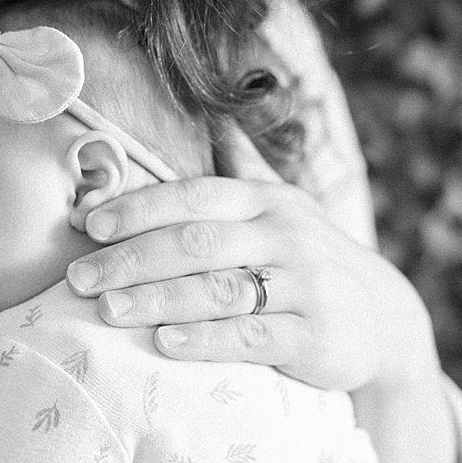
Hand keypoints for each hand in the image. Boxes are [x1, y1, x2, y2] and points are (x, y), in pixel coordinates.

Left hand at [65, 128, 436, 392]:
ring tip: (106, 312)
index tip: (86, 225)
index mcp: (268, 201)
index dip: (138, 209)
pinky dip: (205, 341)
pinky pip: (251, 336)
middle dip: (131, 259)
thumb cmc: (311, 259)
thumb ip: (245, 168)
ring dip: (156, 299)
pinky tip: (163, 344)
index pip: (195, 196)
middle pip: (197, 243)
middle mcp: (287, 236)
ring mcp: (304, 286)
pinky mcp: (313, 335)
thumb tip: (217, 117)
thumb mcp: (286, 207)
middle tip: (78, 278)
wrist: (383, 317)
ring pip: (218, 290)